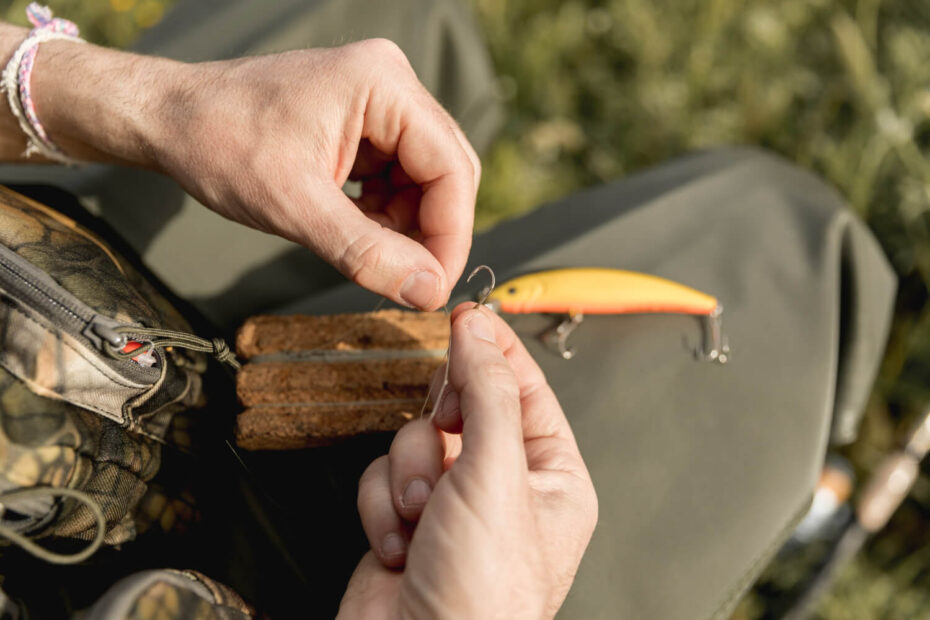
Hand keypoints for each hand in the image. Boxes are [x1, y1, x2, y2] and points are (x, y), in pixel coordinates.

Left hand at [24, 36, 479, 309]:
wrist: (168, 119)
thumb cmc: (218, 143)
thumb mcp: (295, 207)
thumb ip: (367, 253)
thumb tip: (428, 291)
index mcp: (382, 84)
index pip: (451, 167)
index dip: (451, 234)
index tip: (435, 286)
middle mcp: (389, 84)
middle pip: (445, 171)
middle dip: (431, 232)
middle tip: (413, 284)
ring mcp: (376, 102)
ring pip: (422, 179)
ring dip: (407, 226)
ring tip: (372, 257)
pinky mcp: (361, 122)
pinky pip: (396, 176)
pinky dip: (385, 214)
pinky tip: (358, 234)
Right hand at [338, 304, 597, 618]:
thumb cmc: (481, 597)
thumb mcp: (494, 476)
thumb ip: (486, 392)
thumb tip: (478, 330)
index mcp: (551, 477)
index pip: (525, 390)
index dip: (494, 350)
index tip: (468, 314)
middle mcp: (505, 488)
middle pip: (463, 408)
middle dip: (441, 427)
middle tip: (445, 431)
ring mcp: (453, 505)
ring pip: (416, 440)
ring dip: (408, 475)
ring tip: (422, 516)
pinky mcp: (406, 522)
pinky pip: (384, 476)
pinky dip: (382, 506)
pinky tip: (398, 545)